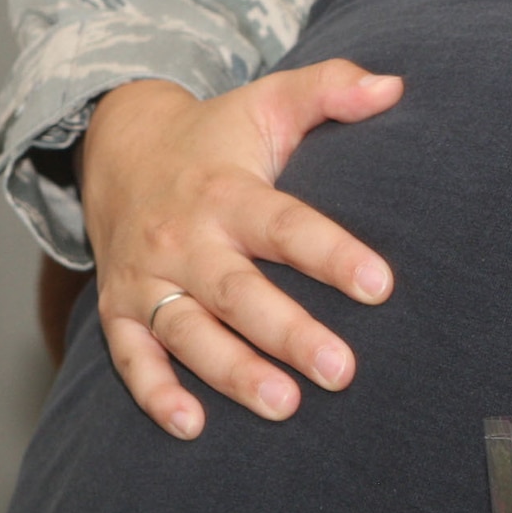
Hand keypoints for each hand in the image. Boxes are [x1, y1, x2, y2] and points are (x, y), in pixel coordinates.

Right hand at [80, 63, 403, 438]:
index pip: (286, 226)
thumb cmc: (216, 135)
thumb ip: (330, 89)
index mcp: (226, 192)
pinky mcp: (119, 307)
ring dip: (233, 374)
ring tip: (285, 406)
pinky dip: (156, 394)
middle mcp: (183, 239)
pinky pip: (131, 358)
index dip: (332, 255)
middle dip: (288, 334)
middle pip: (238, 293)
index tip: (381, 285)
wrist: (117, 148)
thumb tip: (394, 86)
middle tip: (340, 370)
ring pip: (188, 334)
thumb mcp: (269, 101)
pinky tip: (193, 427)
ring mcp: (147, 278)